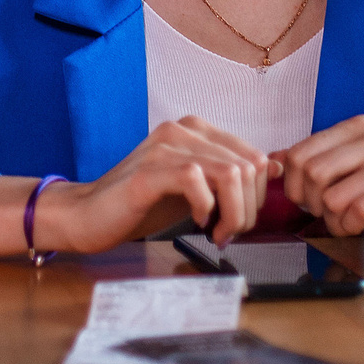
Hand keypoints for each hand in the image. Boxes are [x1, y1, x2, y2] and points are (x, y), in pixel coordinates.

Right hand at [49, 117, 272, 249]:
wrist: (88, 215)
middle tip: (227, 233)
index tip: (237, 221)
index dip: (257, 196)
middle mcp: (183, 130)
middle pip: (248, 167)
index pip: (256, 157)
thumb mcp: (196, 189)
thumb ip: (230, 176)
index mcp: (197, 130)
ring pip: (230, 173)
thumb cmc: (142, 204)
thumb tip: (275, 167)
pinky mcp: (149, 171)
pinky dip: (207, 207)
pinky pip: (197, 180)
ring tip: (216, 232)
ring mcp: (165, 147)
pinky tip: (197, 222)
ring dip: (233, 212)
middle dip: (248, 209)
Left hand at [278, 116, 363, 237]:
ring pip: (335, 197)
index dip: (294, 186)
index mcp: (362, 126)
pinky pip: (359, 212)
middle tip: (331, 213)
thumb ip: (309, 163)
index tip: (308, 199)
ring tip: (351, 220)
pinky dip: (353, 227)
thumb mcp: (342, 175)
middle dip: (315, 204)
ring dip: (335, 221)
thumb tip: (271, 161)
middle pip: (315, 173)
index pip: (301, 153)